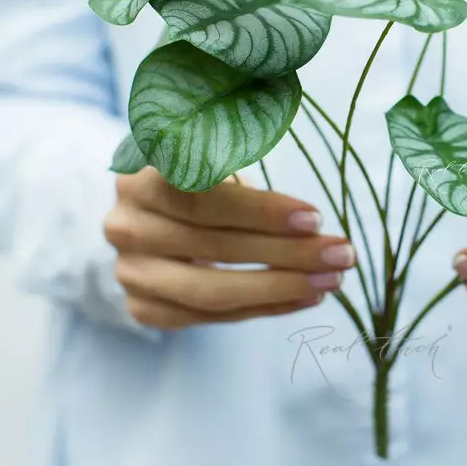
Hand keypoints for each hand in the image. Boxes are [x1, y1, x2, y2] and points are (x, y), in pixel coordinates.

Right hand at [105, 167, 354, 329]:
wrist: (149, 213)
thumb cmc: (198, 174)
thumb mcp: (212, 148)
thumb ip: (242, 152)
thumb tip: (301, 176)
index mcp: (138, 172)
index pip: (203, 196)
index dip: (261, 210)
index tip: (315, 217)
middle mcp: (124, 223)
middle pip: (214, 245)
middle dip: (287, 252)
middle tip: (342, 254)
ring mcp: (129, 271)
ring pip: (211, 291)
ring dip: (280, 287)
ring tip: (331, 281)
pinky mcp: (142, 307)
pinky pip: (211, 317)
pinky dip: (263, 309)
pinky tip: (305, 296)